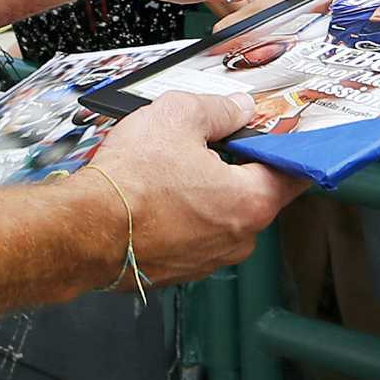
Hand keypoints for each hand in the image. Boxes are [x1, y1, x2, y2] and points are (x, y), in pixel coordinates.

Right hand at [82, 91, 306, 284]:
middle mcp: (238, 238)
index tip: (279, 135)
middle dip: (235, 166)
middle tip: (207, 141)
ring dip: (204, 193)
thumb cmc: (132, 180)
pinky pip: (193, 234)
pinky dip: (181, 215)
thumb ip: (219, 109)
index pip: (293, 172)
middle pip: (253, 192)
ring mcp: (209, 259)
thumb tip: (238, 109)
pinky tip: (155, 194)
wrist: (86, 229)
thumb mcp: (179, 116)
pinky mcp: (179, 270)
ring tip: (170, 167)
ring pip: (220, 214)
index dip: (285, 147)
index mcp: (252, 201)